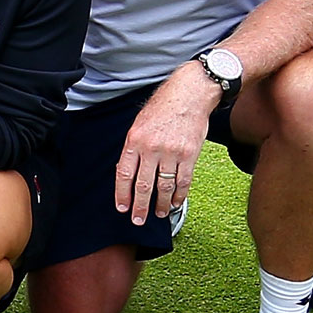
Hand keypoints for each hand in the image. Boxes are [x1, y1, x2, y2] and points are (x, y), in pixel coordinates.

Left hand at [113, 64, 216, 224]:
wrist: (190, 93)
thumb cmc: (163, 107)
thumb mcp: (139, 123)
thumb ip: (134, 147)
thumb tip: (128, 172)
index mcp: (135, 140)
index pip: (124, 174)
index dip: (122, 194)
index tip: (122, 207)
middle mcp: (151, 147)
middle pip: (143, 185)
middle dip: (140, 206)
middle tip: (138, 219)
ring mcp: (172, 152)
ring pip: (164, 187)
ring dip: (160, 204)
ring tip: (159, 214)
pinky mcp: (189, 155)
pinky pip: (183, 181)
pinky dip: (179, 195)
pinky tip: (175, 203)